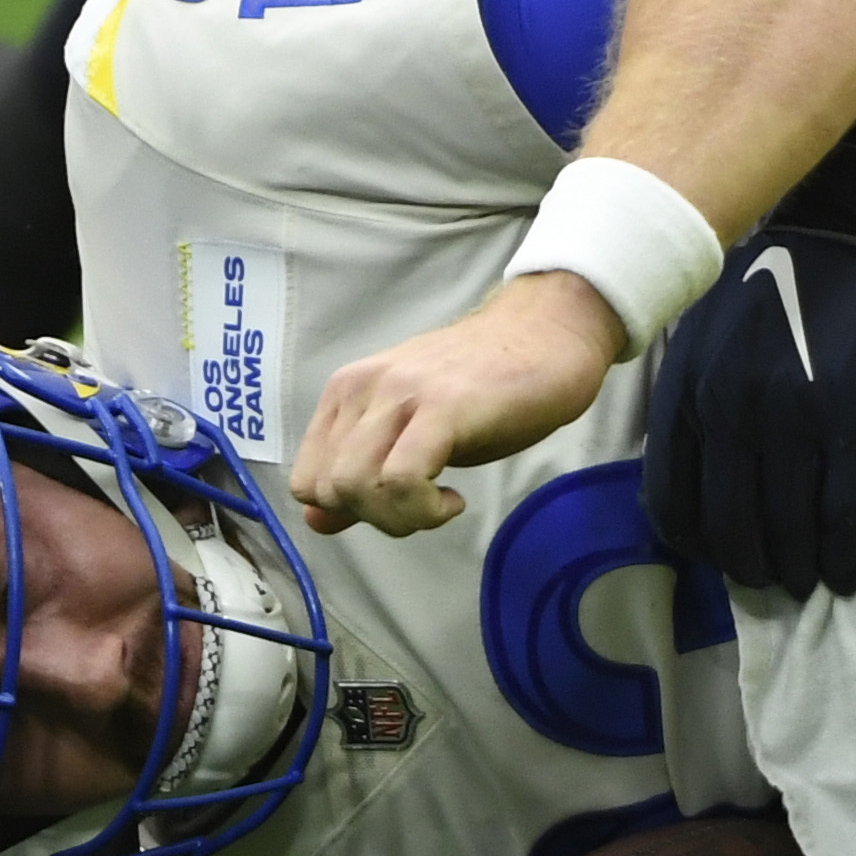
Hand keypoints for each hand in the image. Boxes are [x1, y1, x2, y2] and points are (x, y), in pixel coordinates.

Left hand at [287, 269, 617, 535]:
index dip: (348, 510)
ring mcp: (401, 393)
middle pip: (328, 491)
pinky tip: (452, 500)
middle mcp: (363, 386)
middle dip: (376, 518)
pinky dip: (422, 509)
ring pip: (355, 488)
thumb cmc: (490, 385)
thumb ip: (362, 471)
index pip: (305, 481)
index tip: (398, 501)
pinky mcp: (442, 406)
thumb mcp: (412, 431)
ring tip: (440, 502)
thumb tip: (314, 521)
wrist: (550, 334)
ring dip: (400, 517)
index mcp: (348, 390)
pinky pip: (400, 480)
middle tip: (424, 505)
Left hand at [642, 230, 855, 595]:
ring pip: (787, 527)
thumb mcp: (705, 337)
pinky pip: (841, 511)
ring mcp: (792, 420)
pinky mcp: (850, 423)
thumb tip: (689, 477)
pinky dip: (842, 552)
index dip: (697, 546)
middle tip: (768, 580)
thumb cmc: (775, 286)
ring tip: (806, 580)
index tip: (718, 559)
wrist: (851, 237)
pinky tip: (845, 571)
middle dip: (750, 566)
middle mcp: (731, 412)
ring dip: (796, 567)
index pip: (674, 502)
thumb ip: (691, 402)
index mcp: (688, 392)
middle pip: (731, 524)